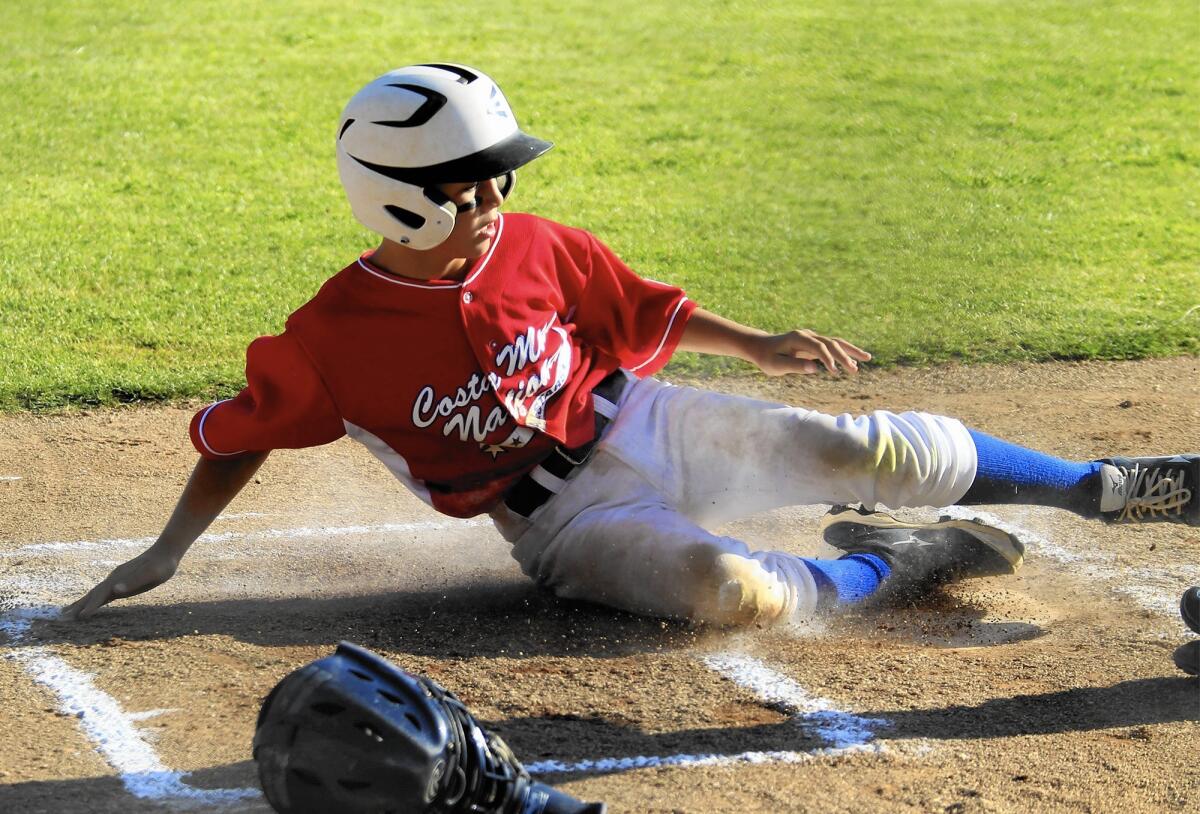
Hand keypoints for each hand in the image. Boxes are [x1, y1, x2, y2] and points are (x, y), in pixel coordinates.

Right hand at [62, 548, 178, 619]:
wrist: (166, 551)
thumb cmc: (162, 565)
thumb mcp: (152, 574)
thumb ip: (134, 582)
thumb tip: (115, 590)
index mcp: (119, 578)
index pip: (101, 594)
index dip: (91, 606)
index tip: (80, 617)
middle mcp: (114, 578)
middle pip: (92, 594)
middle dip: (78, 605)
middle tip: (62, 616)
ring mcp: (117, 579)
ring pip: (96, 593)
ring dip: (82, 602)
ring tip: (69, 611)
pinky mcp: (122, 580)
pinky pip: (104, 592)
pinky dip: (95, 599)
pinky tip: (92, 604)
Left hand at [750, 329, 871, 375]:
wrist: (761, 347)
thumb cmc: (767, 358)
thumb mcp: (776, 365)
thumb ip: (794, 365)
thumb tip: (814, 369)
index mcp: (798, 338)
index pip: (819, 347)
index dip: (828, 358)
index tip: (834, 372)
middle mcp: (808, 335)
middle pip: (831, 343)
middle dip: (844, 355)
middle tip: (855, 370)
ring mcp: (812, 338)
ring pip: (835, 342)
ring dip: (851, 351)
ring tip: (867, 358)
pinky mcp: (814, 344)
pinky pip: (832, 347)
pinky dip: (845, 353)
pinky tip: (855, 362)